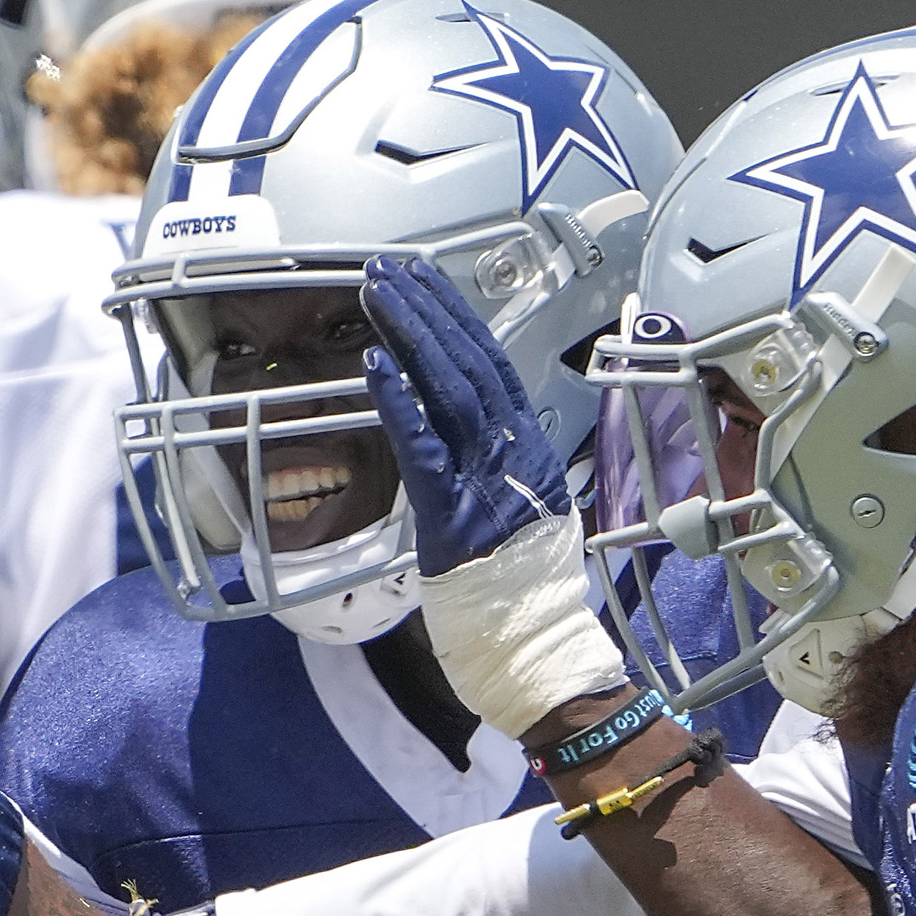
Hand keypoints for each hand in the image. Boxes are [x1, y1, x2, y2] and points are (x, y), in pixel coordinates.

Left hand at [357, 253, 631, 738]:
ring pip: (449, 390)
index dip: (454, 318)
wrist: (541, 648)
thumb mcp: (517, 510)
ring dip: (410, 335)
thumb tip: (462, 433)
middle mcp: (515, 453)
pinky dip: (399, 402)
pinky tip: (375, 366)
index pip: (490, 366)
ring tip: (377, 294)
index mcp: (528, 448)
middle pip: (470, 363)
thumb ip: (491, 466)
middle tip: (387, 268)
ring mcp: (489, 480)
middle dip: (427, 308)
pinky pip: (424, 447)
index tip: (420, 280)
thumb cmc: (520, 589)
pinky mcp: (456, 514)